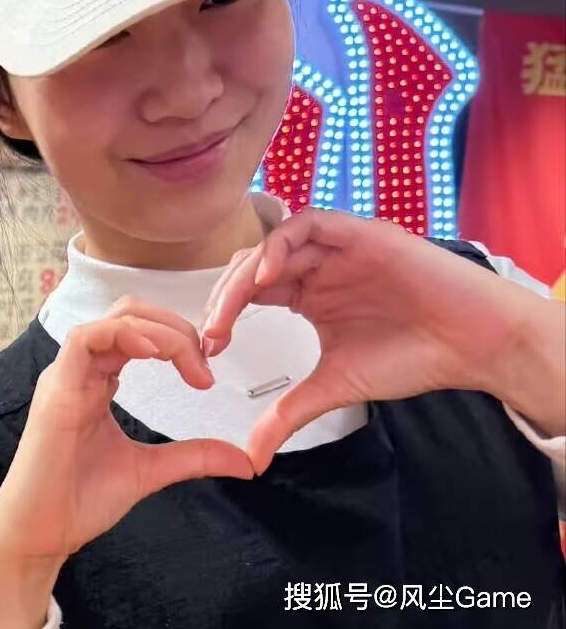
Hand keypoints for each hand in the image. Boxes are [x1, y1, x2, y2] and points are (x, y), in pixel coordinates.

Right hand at [0, 299, 252, 628]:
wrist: (42, 533)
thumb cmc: (80, 500)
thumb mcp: (150, 471)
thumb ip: (193, 456)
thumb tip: (246, 461)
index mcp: (95, 381)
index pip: (137, 333)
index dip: (178, 340)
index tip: (206, 377)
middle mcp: (79, 371)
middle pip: (127, 314)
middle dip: (174, 326)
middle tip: (205, 360)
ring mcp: (65, 377)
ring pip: (110, 320)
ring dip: (156, 329)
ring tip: (186, 356)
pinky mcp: (57, 392)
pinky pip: (84, 339)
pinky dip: (122, 335)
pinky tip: (153, 353)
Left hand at [202, 208, 565, 472]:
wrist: (473, 344)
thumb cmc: (412, 357)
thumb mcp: (334, 386)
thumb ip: (287, 414)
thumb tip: (251, 458)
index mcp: (305, 294)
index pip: (248, 293)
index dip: (222, 316)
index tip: (209, 350)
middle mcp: (316, 266)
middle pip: (251, 267)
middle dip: (224, 298)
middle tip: (212, 333)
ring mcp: (336, 247)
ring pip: (271, 244)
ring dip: (245, 274)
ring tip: (230, 310)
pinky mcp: (358, 232)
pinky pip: (307, 225)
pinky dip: (280, 246)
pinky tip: (268, 278)